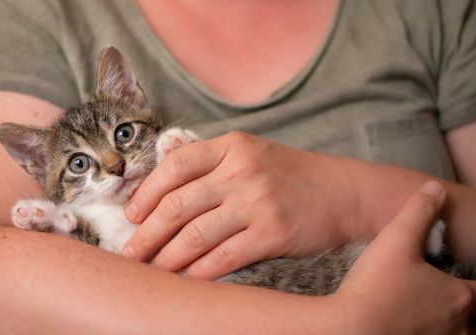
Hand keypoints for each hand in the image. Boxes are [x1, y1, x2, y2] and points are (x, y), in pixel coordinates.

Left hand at [123, 132, 360, 278]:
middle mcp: (242, 171)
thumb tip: (163, 192)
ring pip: (194, 235)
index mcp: (233, 146)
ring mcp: (257, 202)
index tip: (132, 215)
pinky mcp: (272, 233)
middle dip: (147, 233)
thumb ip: (212, 165)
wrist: (345, 194)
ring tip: (151, 271)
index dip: (146, 193)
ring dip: (166, 258)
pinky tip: (186, 281)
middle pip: (178, 204)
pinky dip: (199, 273)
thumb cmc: (293, 177)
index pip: (175, 165)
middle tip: (130, 253)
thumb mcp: (253, 155)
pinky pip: (223, 258)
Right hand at [330, 181, 475, 334]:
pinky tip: (416, 333)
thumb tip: (436, 188)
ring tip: (443, 326)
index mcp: (457, 297)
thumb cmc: (377, 287)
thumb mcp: (397, 239)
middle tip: (472, 316)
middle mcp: (456, 329)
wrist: (350, 329)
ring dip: (459, 333)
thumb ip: (419, 211)